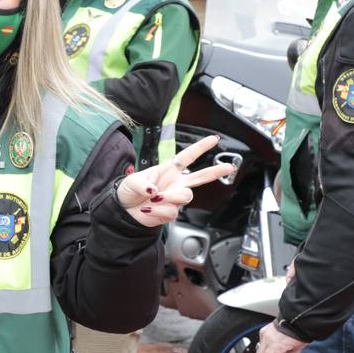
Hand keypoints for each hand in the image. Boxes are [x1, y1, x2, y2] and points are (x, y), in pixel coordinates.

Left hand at [115, 135, 235, 227]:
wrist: (124, 211)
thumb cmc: (129, 191)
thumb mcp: (131, 181)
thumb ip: (142, 184)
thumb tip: (155, 192)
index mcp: (168, 170)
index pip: (187, 156)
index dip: (200, 147)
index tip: (214, 139)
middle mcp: (175, 183)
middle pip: (200, 177)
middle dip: (216, 172)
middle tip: (230, 167)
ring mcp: (174, 198)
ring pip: (185, 196)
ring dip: (170, 197)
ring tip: (154, 199)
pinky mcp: (171, 213)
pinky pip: (172, 212)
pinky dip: (158, 211)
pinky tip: (148, 210)